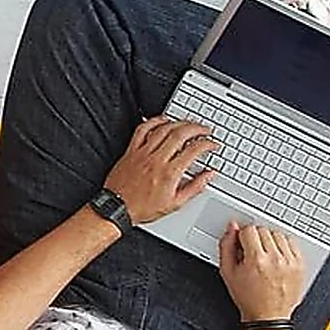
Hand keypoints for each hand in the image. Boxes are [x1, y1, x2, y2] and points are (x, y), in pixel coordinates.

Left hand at [102, 117, 219, 223]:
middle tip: (205, 130)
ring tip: (189, 124)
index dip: (207, 144)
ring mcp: (143, 153)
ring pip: (163, 129)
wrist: (117, 208)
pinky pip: (142, 129)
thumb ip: (195, 187)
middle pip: (181, 134)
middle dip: (197, 128)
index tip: (213, 144)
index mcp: (169, 173)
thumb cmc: (143, 208)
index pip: (194, 150)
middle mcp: (156, 160)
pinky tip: (163, 120)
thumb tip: (209, 175)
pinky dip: (154, 121)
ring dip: (180, 122)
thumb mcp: (175, 204)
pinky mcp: (131, 151)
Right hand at [218, 222, 305, 320]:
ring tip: (264, 255)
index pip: (249, 230)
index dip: (242, 236)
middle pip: (264, 230)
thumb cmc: (248, 298)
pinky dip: (283, 246)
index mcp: (256, 260)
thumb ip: (226, 246)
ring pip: (278, 234)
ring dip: (270, 240)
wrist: (268, 316)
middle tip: (252, 252)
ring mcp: (290, 261)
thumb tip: (232, 228)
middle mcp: (275, 259)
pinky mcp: (300, 264)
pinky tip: (276, 256)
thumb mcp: (228, 273)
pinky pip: (292, 243)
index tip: (242, 244)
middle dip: (255, 238)